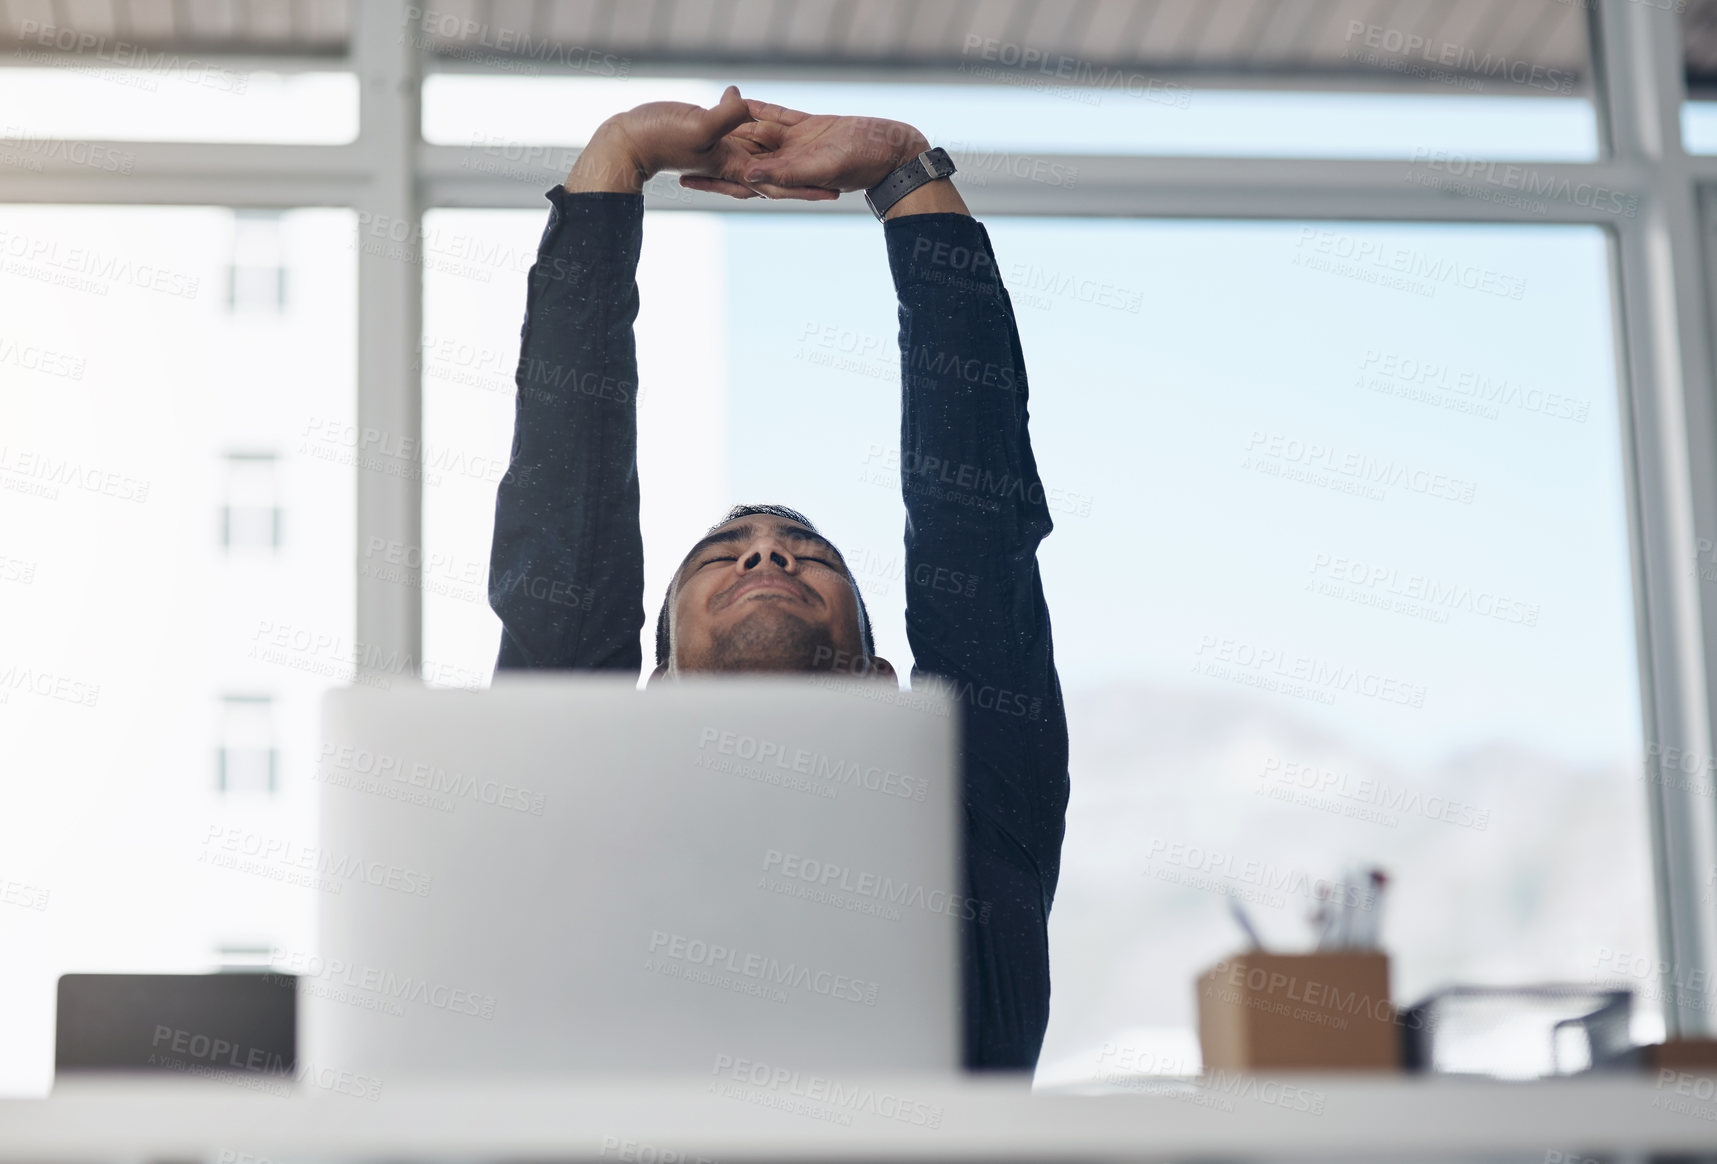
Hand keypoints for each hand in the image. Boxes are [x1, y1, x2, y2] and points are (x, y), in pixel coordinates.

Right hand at [565, 86, 838, 199]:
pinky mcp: (712, 134)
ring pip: (763, 154)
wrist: (626, 140)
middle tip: (839, 183)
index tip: (835, 191)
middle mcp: (733, 162)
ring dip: (787, 157)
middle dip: (806, 180)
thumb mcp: (697, 125)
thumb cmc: (657, 136)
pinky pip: (742, 133)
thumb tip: (746, 104)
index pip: (779, 182)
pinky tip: (761, 114)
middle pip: (778, 174)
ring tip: (812, 158)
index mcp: (734, 166)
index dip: (807, 186)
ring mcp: (722, 150)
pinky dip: (755, 127)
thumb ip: (725, 117)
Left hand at [680, 99, 928, 197]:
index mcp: (786, 178)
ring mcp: (798, 144)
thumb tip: (749, 175)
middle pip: (742, 157)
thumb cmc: (864, 164)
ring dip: (731, 127)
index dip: (714, 180)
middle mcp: (788, 163)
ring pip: (756, 134)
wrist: (894, 150)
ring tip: (702, 118)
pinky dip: (757, 109)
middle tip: (682, 143)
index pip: (741, 180)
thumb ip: (786, 172)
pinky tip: (737, 100)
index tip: (684, 177)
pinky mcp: (810, 126)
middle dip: (714, 153)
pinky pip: (777, 116)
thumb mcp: (821, 168)